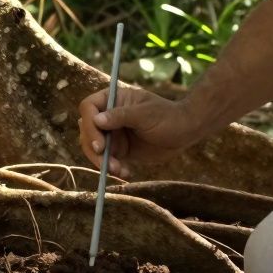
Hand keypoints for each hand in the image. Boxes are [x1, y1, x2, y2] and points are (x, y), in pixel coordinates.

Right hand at [77, 87, 203, 179]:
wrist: (185, 132)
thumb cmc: (168, 116)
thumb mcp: (146, 114)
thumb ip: (121, 116)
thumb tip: (96, 120)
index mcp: (112, 100)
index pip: (88, 108)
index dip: (89, 126)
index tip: (99, 145)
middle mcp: (107, 116)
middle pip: (87, 131)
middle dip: (94, 149)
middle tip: (107, 164)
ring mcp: (112, 133)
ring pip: (93, 148)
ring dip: (102, 162)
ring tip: (118, 170)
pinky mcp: (119, 150)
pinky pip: (107, 160)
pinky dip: (112, 168)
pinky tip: (126, 172)